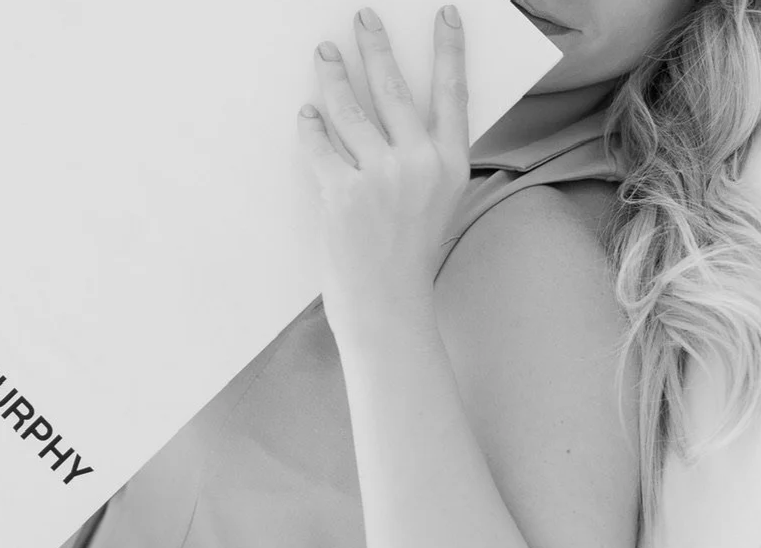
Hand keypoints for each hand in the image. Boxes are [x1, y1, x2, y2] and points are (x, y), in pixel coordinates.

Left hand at [298, 5, 470, 339]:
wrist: (388, 307)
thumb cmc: (408, 258)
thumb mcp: (437, 203)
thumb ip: (426, 159)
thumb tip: (391, 113)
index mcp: (452, 165)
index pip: (453, 93)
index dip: (449, 51)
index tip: (443, 15)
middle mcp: (420, 165)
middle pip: (394, 89)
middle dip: (376, 47)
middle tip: (362, 17)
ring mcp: (381, 178)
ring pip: (350, 110)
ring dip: (333, 77)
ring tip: (325, 54)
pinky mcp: (343, 193)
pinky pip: (320, 145)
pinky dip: (311, 127)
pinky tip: (306, 113)